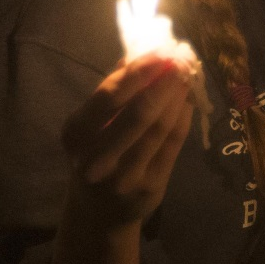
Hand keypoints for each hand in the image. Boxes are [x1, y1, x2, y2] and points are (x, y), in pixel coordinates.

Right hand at [61, 58, 194, 229]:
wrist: (98, 213)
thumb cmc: (95, 154)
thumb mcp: (90, 125)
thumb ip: (112, 90)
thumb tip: (141, 50)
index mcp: (76, 136)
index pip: (107, 98)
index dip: (137, 72)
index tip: (160, 52)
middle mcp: (96, 160)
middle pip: (138, 114)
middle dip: (163, 82)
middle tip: (180, 60)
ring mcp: (125, 177)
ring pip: (159, 129)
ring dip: (177, 97)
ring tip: (187, 75)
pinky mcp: (151, 188)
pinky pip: (173, 144)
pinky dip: (183, 117)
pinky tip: (187, 100)